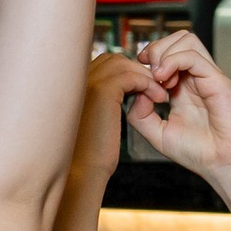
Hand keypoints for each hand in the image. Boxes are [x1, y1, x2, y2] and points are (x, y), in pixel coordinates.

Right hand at [75, 50, 162, 183]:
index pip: (104, 65)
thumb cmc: (86, 152)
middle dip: (137, 71)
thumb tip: (118, 92)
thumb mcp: (92, 121)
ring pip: (124, 64)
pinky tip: (158, 100)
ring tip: (159, 95)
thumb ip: (100, 103)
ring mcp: (87, 82)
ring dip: (146, 77)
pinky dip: (149, 85)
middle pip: (114, 60)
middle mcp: (75, 79)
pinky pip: (133, 76)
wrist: (81, 170)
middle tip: (154, 89)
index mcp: (71, 85)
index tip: (142, 90)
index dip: (126, 74)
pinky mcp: (102, 91)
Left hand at [128, 28, 230, 176]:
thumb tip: (136, 93)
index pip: (166, 53)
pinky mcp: (217, 80)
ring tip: (157, 79)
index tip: (137, 77)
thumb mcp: (157, 134)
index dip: (148, 58)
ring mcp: (207, 77)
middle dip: (155, 49)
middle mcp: (195, 78)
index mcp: (182, 88)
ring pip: (186, 40)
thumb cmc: (199, 152)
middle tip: (147, 74)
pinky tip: (163, 81)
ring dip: (163, 54)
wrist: (226, 165)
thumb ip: (140, 116)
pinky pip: (193, 56)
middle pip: (177, 39)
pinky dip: (173, 62)